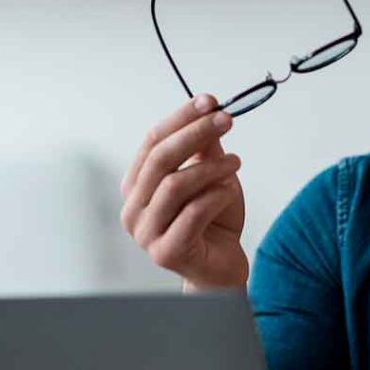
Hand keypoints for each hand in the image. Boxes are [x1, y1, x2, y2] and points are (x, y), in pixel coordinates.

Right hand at [119, 94, 247, 289]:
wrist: (221, 268)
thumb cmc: (213, 221)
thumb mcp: (211, 176)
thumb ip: (205, 148)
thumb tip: (208, 109)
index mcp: (137, 185)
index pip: (152, 141)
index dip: (180, 118)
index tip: (209, 101)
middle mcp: (133, 208)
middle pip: (160, 159)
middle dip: (195, 133)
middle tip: (226, 119)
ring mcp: (145, 233)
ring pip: (175, 185)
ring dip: (211, 167)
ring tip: (237, 162)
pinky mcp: (166, 252)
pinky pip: (193, 213)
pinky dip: (217, 195)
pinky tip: (231, 190)